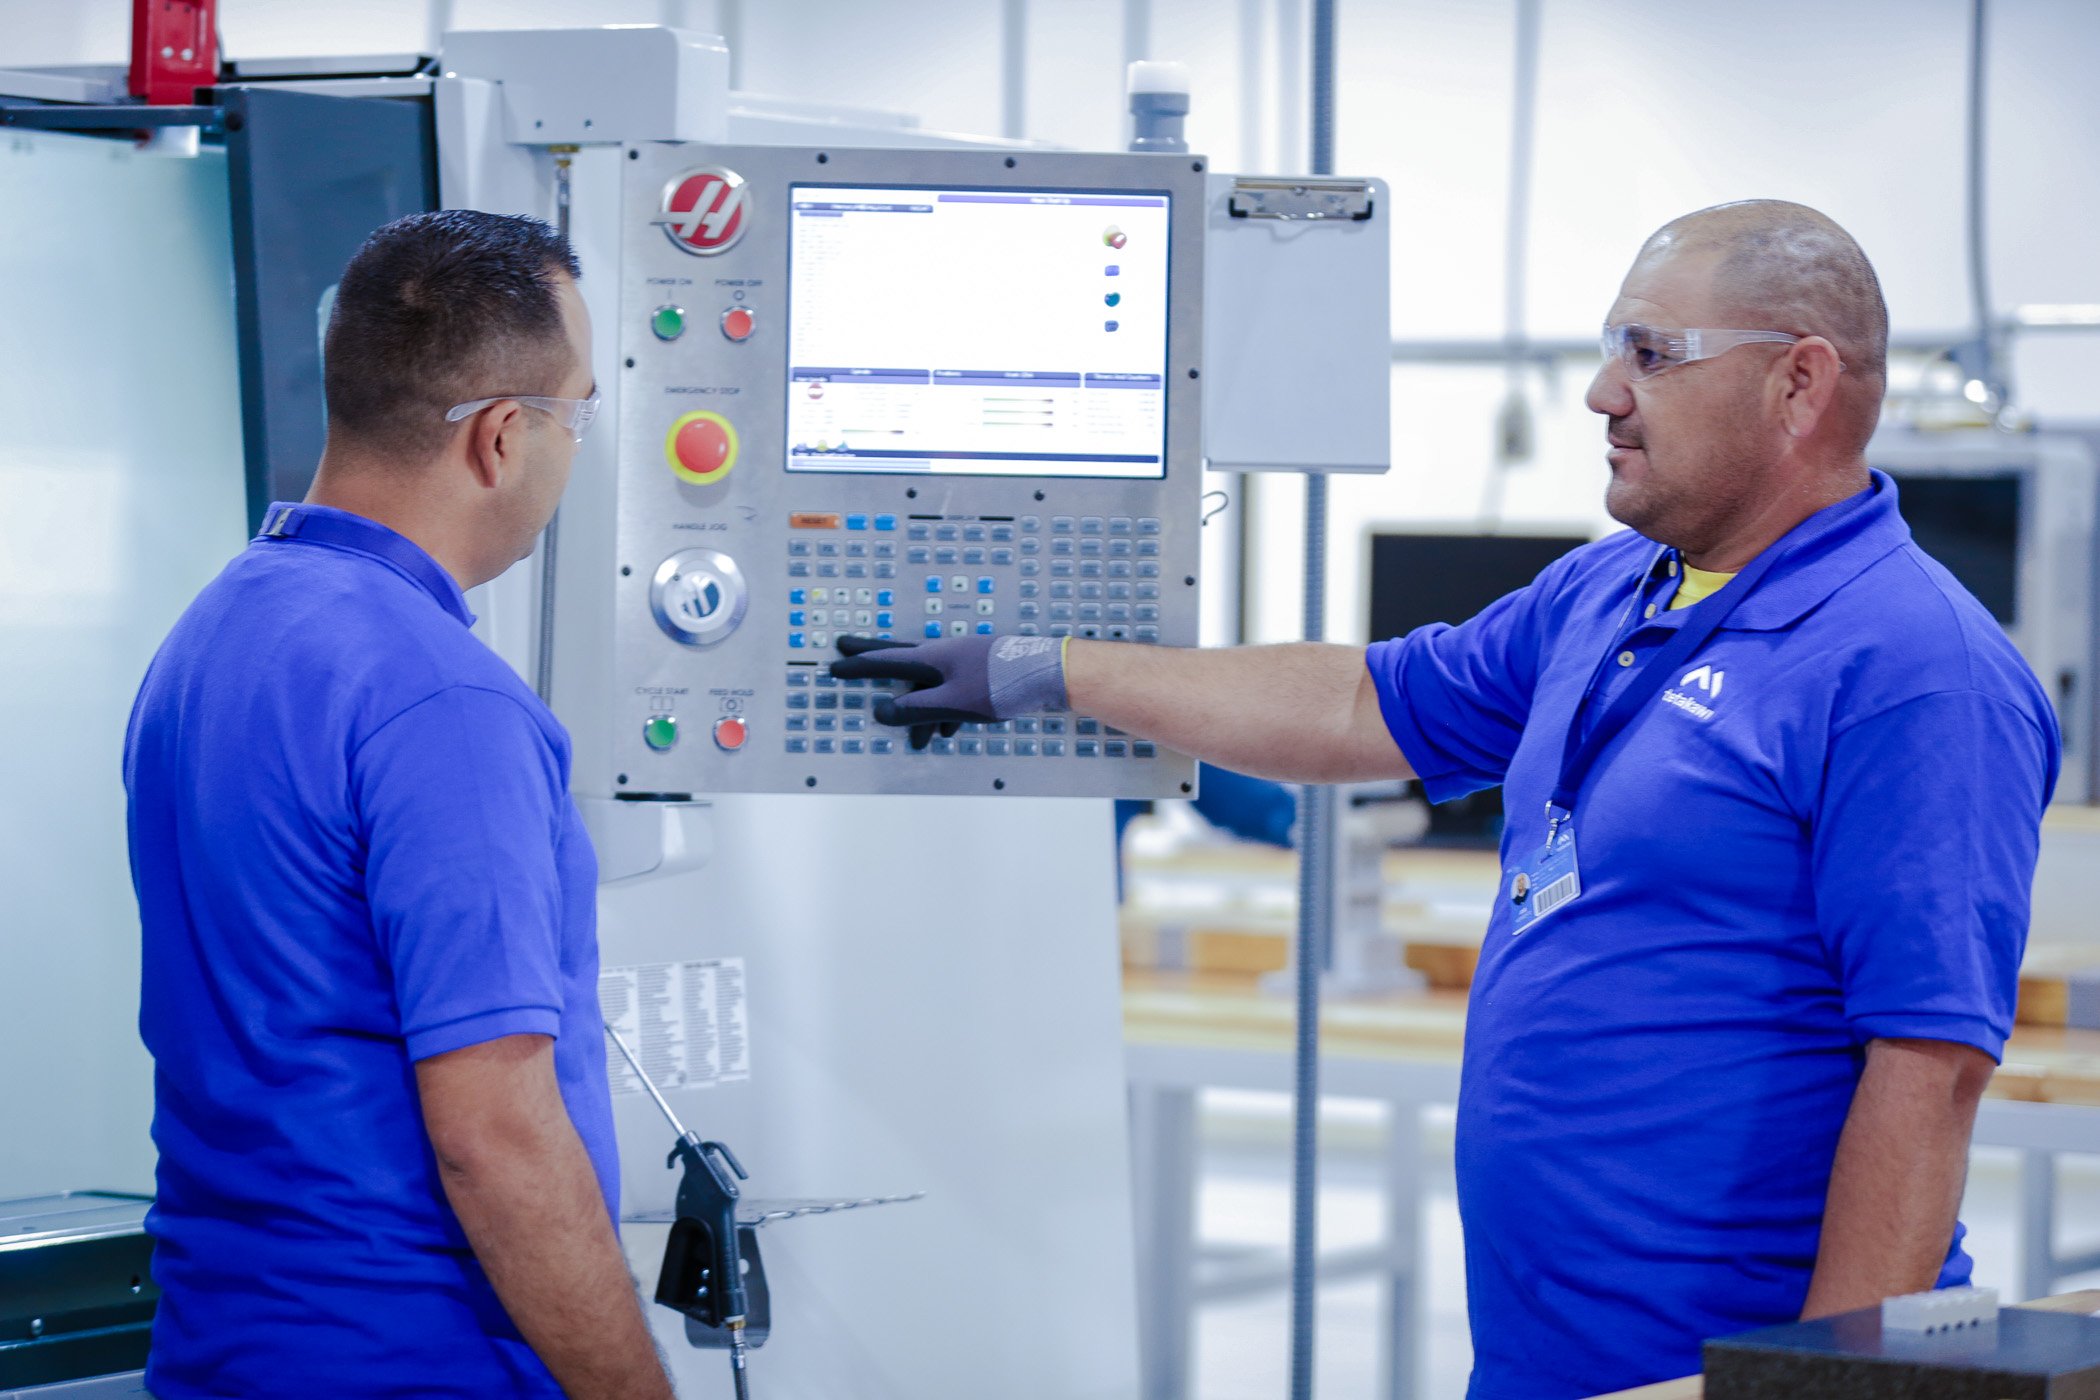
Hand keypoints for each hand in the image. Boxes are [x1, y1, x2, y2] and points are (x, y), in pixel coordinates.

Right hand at [830, 634, 1067, 750]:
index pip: (886, 660)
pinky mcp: (980, 674)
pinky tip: (948, 731)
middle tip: (844, 648)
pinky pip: (950, 691)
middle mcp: (944, 654)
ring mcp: (963, 662)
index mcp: (933, 658)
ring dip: (918, 708)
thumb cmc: (1002, 686)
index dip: (858, 665)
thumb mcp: (954, 704)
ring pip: (929, 684)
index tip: (834, 664)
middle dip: (873, 659)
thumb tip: (881, 711)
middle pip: (901, 657)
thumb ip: (916, 709)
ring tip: (917, 740)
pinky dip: (942, 710)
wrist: (1049, 674)